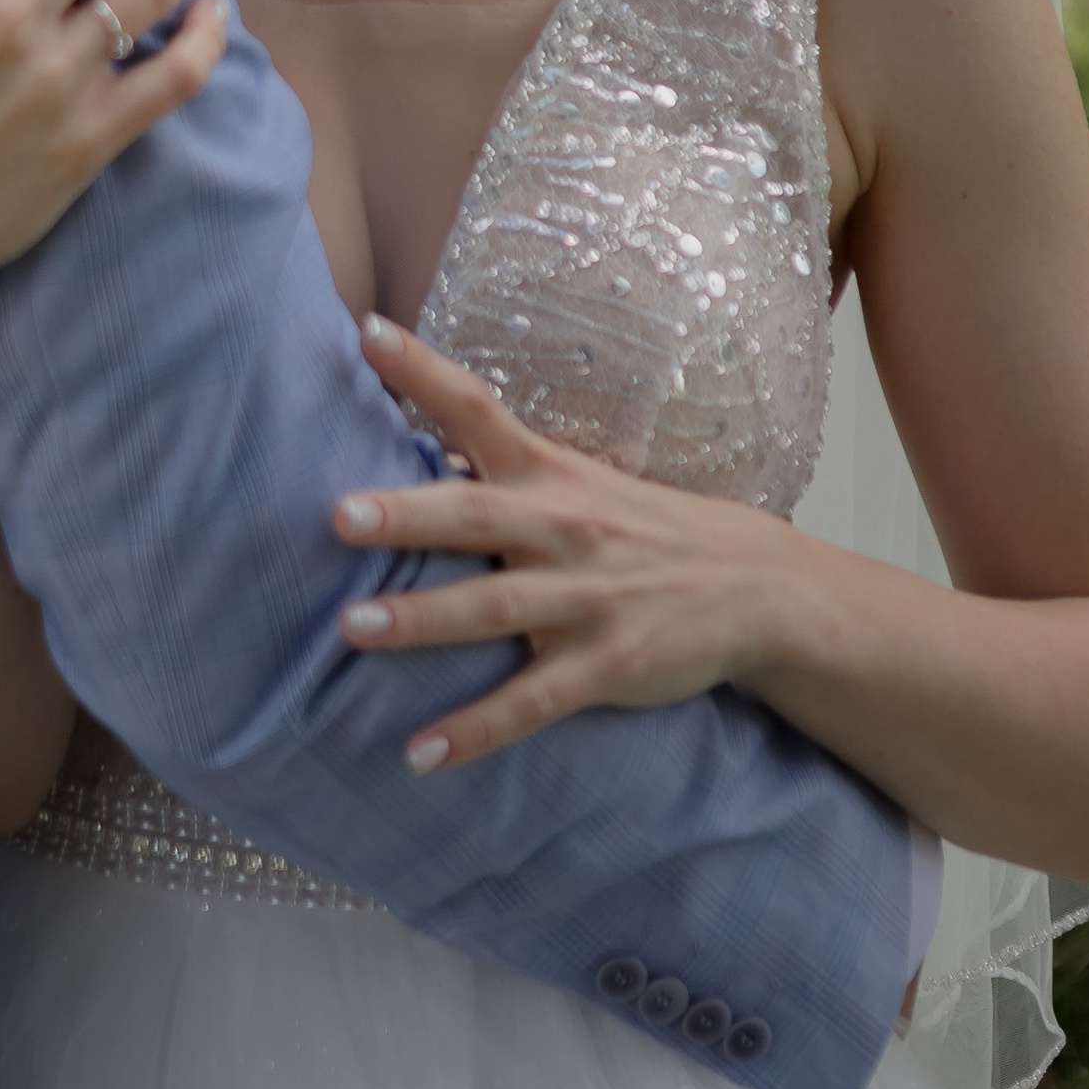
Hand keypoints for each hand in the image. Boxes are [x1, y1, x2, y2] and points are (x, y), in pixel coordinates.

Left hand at [332, 315, 796, 768]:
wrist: (751, 584)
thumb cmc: (635, 527)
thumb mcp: (573, 481)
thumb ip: (496, 466)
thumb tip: (405, 439)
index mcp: (547, 473)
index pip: (478, 407)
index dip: (423, 371)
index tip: (365, 333)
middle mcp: (562, 527)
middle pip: (474, 515)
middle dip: (407, 515)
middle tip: (338, 515)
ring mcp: (585, 598)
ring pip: (495, 609)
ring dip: (423, 619)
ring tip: (353, 628)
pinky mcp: (607, 665)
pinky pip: (532, 702)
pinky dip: (476, 730)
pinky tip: (418, 755)